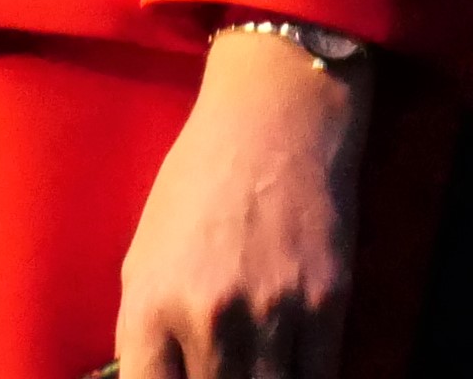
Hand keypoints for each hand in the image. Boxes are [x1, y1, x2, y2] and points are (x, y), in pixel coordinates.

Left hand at [110, 23, 371, 377]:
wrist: (273, 120)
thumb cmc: (198, 182)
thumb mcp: (145, 253)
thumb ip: (145, 331)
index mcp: (151, 305)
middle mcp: (208, 319)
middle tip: (223, 366)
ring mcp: (271, 317)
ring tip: (254, 362)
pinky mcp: (326, 308)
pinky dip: (307, 378)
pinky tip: (295, 361)